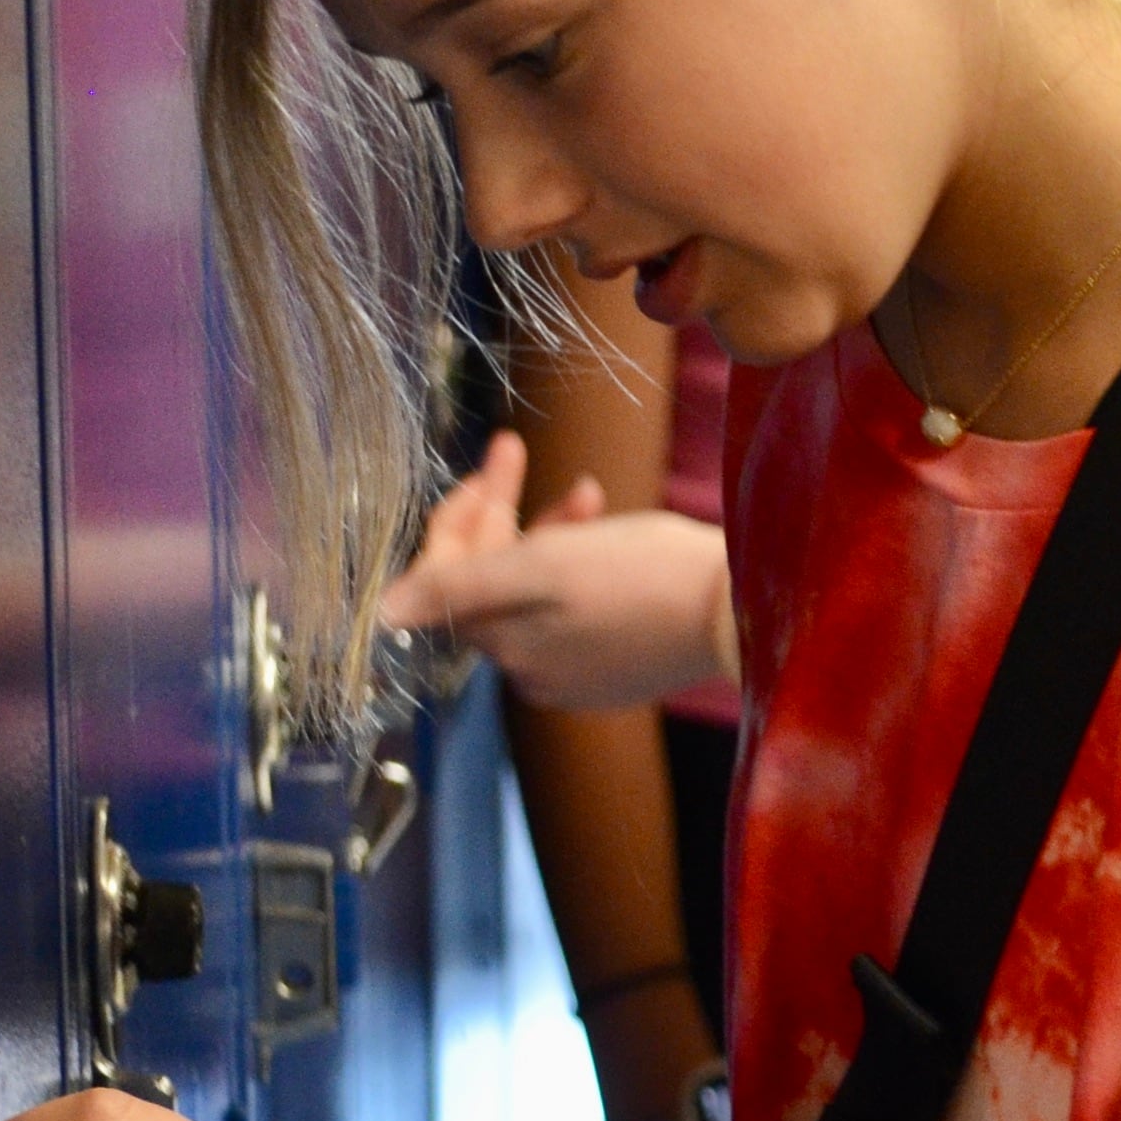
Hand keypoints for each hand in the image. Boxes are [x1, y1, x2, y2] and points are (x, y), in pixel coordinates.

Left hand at [378, 429, 735, 710]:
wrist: (743, 611)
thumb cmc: (646, 578)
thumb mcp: (544, 566)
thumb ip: (456, 587)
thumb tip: (378, 614)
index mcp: (503, 639)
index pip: (444, 574)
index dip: (459, 513)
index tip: (495, 455)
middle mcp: (528, 665)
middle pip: (486, 580)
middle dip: (501, 514)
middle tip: (518, 449)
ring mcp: (574, 670)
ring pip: (532, 591)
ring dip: (545, 533)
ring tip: (588, 491)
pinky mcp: (616, 668)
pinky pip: (573, 611)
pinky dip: (578, 566)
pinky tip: (608, 532)